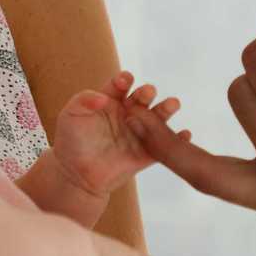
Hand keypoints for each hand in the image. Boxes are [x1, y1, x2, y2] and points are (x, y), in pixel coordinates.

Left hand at [53, 71, 182, 197]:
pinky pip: (163, 146)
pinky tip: (185, 134)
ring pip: (156, 119)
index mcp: (111, 101)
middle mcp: (128, 114)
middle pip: (141, 99)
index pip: (120, 86)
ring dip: (165, 110)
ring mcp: (139, 133)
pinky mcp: (146, 153)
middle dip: (145, 94)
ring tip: (173, 104)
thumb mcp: (70, 115)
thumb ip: (83, 101)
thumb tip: (103, 98)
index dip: (123, 81)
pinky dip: (177, 139)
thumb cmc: (71, 141)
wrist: (77, 175)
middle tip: (147, 92)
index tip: (125, 80)